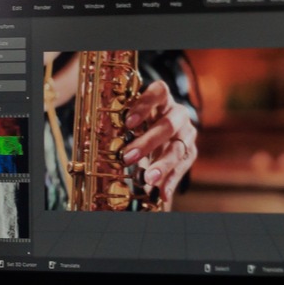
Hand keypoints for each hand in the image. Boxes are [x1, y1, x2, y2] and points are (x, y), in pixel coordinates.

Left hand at [122, 80, 197, 196]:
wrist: (164, 131)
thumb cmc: (143, 121)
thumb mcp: (135, 118)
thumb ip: (125, 125)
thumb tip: (93, 144)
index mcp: (163, 99)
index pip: (159, 91)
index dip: (144, 105)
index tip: (128, 122)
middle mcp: (178, 114)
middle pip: (168, 125)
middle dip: (147, 142)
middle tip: (127, 157)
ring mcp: (187, 132)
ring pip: (178, 148)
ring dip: (162, 165)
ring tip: (148, 179)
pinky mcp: (190, 151)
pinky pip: (182, 167)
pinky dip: (171, 180)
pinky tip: (162, 193)